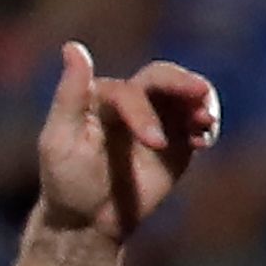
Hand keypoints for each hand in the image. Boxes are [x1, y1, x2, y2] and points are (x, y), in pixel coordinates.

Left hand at [34, 45, 220, 247]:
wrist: (88, 219)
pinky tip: (204, 141)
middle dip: (184, 84)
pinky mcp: (178, 140)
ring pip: (187, 96)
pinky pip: (199, 125)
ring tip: (206, 122)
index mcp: (104, 95)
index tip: (155, 143)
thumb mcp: (59, 140)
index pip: (132, 92)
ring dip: (202, 103)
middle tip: (203, 95)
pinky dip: (206, 128)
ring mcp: (159, 118)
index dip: (145, 113)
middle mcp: (134, 100)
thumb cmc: (67, 180)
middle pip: (164, 78)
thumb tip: (72, 46)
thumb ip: (69, 95)